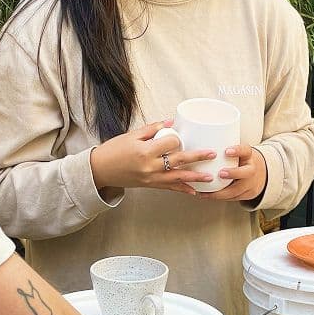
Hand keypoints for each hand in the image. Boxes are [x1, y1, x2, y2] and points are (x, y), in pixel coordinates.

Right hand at [90, 121, 215, 196]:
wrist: (101, 170)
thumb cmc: (114, 150)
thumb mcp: (132, 135)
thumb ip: (153, 128)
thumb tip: (172, 122)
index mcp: (145, 151)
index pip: (170, 143)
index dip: (177, 138)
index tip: (179, 136)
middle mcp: (150, 167)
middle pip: (178, 161)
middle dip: (197, 157)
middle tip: (212, 154)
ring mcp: (151, 178)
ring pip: (177, 178)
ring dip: (195, 178)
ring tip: (209, 177)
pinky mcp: (151, 186)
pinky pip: (170, 188)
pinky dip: (182, 189)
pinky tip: (194, 192)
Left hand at [200, 144, 266, 200]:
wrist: (259, 175)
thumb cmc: (241, 161)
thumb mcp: (238, 153)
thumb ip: (224, 148)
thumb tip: (199, 139)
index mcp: (248, 156)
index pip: (245, 151)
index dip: (237, 151)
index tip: (227, 151)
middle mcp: (251, 170)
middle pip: (246, 172)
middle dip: (233, 173)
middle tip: (221, 173)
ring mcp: (250, 184)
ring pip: (237, 190)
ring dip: (221, 192)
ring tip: (207, 192)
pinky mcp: (247, 194)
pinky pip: (233, 198)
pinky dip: (220, 198)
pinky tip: (208, 196)